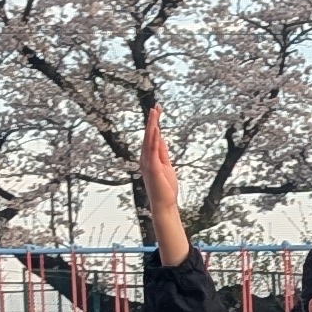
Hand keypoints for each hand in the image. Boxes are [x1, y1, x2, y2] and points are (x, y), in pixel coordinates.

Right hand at [135, 102, 189, 265]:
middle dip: (152, 120)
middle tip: (156, 106)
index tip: (157, 110)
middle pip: (148, 136)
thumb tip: (160, 138)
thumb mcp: (166, 165)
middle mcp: (145, 158)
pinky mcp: (152, 168)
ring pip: (149, 140)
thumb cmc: (165, 188)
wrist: (164, 205)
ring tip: (154, 113)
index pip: (151, 137)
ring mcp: (147, 163)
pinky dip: (153, 139)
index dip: (154, 124)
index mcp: (149, 158)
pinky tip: (156, 129)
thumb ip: (162, 152)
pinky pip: (152, 150)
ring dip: (152, 126)